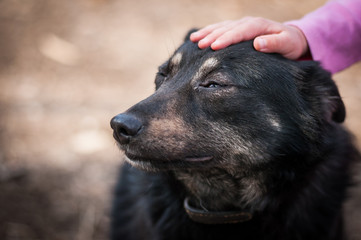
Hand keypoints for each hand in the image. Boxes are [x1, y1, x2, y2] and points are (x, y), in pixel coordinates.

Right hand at [190, 17, 308, 59]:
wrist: (290, 38)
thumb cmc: (289, 44)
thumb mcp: (287, 44)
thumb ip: (274, 43)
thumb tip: (258, 43)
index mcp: (258, 26)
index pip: (239, 32)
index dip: (226, 39)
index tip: (215, 47)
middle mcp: (247, 22)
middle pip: (227, 28)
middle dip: (212, 36)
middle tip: (199, 45)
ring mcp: (241, 24)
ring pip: (221, 27)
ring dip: (206, 32)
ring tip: (193, 39)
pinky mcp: (237, 29)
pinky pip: (220, 29)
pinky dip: (209, 32)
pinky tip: (197, 37)